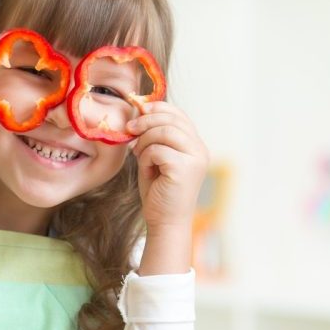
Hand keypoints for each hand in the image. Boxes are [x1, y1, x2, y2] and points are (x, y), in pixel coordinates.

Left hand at [127, 101, 208, 229]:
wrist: (164, 221)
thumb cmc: (158, 191)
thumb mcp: (154, 157)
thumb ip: (152, 136)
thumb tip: (140, 108)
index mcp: (195, 144)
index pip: (178, 114)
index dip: (157, 108)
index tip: (138, 111)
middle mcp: (200, 149)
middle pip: (171, 119)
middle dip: (145, 121)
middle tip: (129, 129)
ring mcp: (196, 158)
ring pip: (164, 132)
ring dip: (144, 141)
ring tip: (138, 155)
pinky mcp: (185, 168)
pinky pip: (158, 150)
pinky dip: (145, 158)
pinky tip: (147, 171)